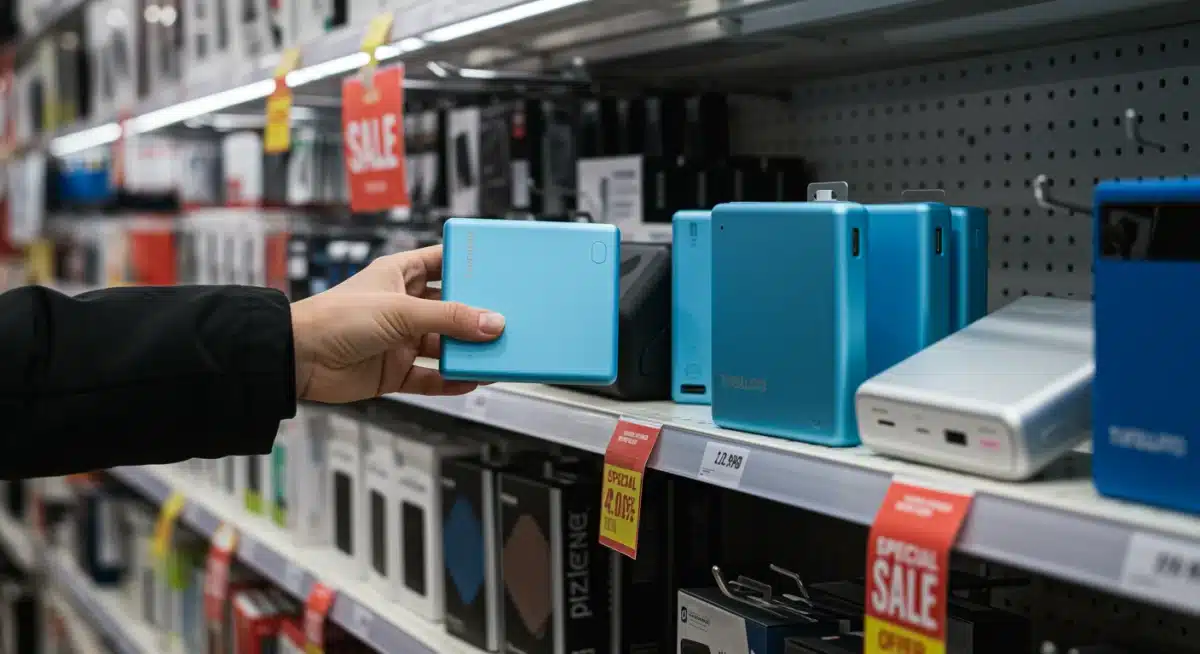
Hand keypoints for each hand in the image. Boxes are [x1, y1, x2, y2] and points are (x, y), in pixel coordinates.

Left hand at [289, 245, 504, 402]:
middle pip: (450, 308)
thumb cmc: (336, 318)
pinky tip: (471, 380)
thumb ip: (448, 319)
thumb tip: (492, 323)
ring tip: (497, 355)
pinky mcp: (394, 371)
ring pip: (444, 345)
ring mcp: (399, 340)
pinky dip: (450, 381)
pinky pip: (430, 377)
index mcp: (399, 275)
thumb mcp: (400, 311)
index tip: (498, 270)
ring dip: (467, 351)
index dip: (467, 265)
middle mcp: (402, 306)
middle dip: (477, 315)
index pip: (441, 262)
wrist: (297, 360)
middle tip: (509, 319)